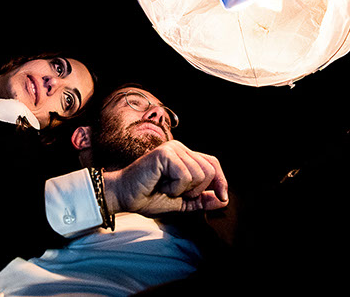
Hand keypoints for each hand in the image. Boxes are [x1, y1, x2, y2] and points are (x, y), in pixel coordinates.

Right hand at [102, 141, 228, 215]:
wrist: (125, 197)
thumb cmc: (148, 197)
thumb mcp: (182, 202)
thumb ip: (202, 200)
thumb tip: (223, 200)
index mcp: (184, 156)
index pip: (213, 163)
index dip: (221, 181)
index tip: (223, 197)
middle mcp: (179, 148)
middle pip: (210, 170)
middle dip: (197, 190)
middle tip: (176, 192)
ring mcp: (172, 149)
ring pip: (199, 173)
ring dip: (184, 190)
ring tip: (166, 188)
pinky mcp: (164, 154)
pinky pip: (185, 175)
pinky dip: (175, 187)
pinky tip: (161, 185)